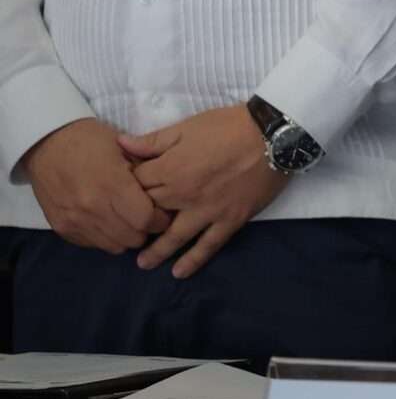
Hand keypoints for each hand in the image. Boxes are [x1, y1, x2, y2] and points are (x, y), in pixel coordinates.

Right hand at [22, 119, 169, 252]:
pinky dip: (104, 237)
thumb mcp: (125, 149)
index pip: (146, 219)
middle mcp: (92, 208)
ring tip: (126, 220)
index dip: (160, 219)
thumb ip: (145, 174)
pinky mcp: (61, 228)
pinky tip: (106, 221)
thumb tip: (164, 195)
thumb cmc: (91, 140)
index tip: (162, 212)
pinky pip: (92, 244)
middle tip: (146, 216)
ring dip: (125, 236)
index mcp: (112, 185)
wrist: (46, 143)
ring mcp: (75, 221)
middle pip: (132, 238)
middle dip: (145, 230)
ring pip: (113, 246)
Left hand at [120, 105, 289, 278]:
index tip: (123, 195)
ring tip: (144, 263)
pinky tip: (179, 272)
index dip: (126, 190)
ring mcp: (206, 211)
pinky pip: (209, 244)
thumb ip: (153, 140)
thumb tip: (120, 146)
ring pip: (174, 237)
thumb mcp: (187, 126)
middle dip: (136, 222)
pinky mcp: (230, 220)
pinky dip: (194, 260)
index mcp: (169, 169)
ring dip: (157, 251)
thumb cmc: (228, 126)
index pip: (135, 186)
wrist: (274, 135)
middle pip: (150, 214)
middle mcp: (183, 195)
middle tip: (127, 233)